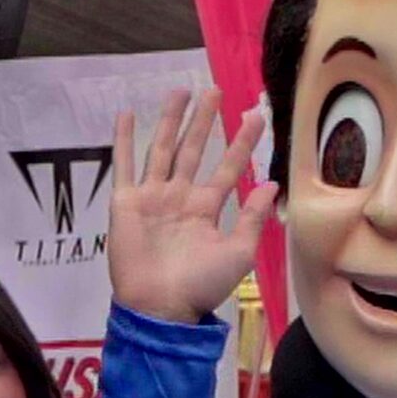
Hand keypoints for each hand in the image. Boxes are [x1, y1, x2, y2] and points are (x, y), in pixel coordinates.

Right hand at [106, 88, 275, 323]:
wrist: (160, 306)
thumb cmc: (201, 284)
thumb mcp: (238, 252)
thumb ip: (253, 217)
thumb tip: (273, 185)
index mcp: (207, 210)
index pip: (228, 167)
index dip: (241, 143)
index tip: (255, 116)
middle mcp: (180, 198)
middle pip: (194, 150)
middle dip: (204, 121)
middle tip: (215, 90)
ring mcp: (152, 197)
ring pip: (163, 149)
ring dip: (170, 120)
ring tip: (179, 91)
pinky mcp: (126, 202)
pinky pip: (124, 165)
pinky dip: (123, 140)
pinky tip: (126, 114)